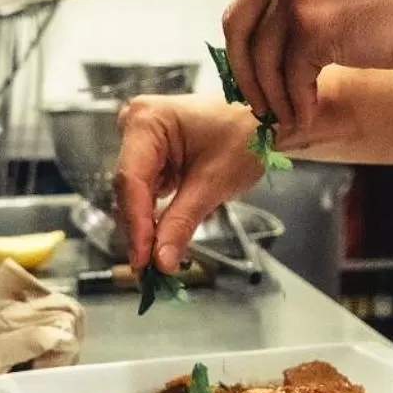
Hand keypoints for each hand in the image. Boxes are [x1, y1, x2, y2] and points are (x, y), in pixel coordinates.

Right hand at [112, 96, 263, 273]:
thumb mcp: (214, 183)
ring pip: (135, 194)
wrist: (262, 122)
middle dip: (140, 230)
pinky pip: (146, 191)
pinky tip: (161, 240)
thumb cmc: (244, 136)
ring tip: (156, 262)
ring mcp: (140, 140)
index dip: (136, 225)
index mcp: (147, 120)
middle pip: (129, 189)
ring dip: (146, 227)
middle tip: (149, 271)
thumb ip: (182, 222)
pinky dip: (154, 216)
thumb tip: (161, 260)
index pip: (132, 180)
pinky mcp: (150, 156)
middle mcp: (135, 125)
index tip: (143, 260)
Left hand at [223, 0, 392, 137]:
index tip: (253, 72)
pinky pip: (288, 76)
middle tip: (258, 101)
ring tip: (290, 114)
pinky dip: (296, 102)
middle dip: (245, 71)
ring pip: (261, 57)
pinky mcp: (311, 25)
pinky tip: (310, 111)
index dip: (246, 42)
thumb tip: (276, 39)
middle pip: (238, 24)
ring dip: (274, 95)